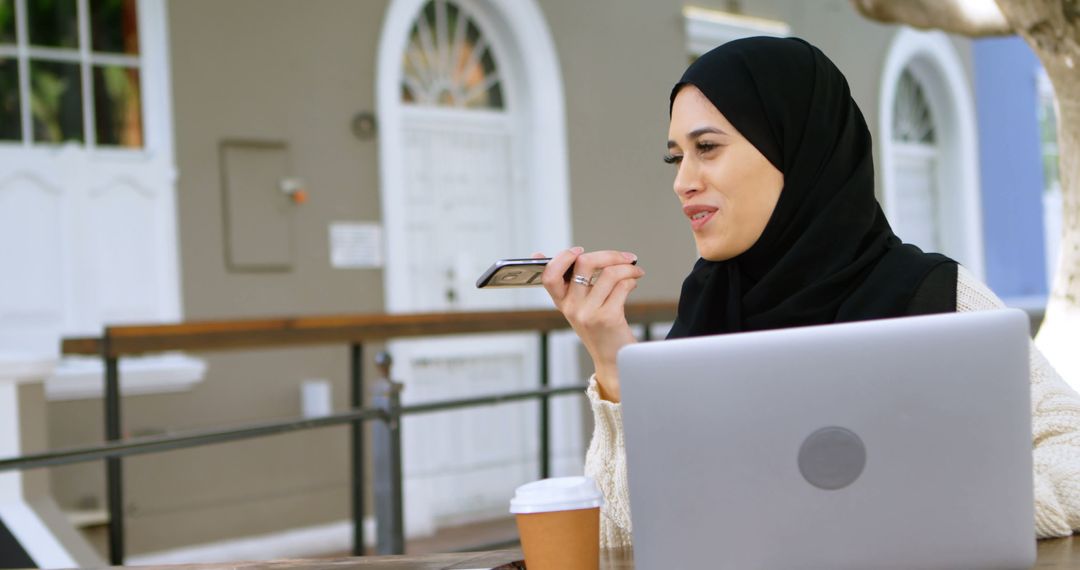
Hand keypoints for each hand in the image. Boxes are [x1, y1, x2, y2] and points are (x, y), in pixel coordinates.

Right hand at [535, 247, 643, 401]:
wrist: (613, 360)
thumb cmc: (599, 331)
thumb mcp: (579, 308)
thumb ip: (570, 283)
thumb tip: (550, 255)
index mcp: (562, 302)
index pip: (549, 276)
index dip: (562, 258)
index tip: (577, 250)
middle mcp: (572, 307)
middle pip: (583, 263)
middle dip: (609, 254)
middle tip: (624, 257)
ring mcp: (589, 313)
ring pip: (609, 273)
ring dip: (628, 267)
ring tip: (635, 270)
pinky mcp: (608, 317)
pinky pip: (622, 286)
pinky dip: (632, 279)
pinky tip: (634, 282)